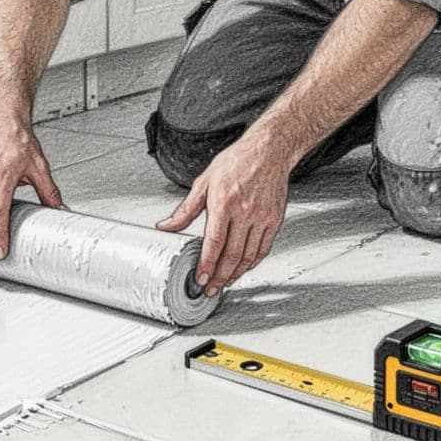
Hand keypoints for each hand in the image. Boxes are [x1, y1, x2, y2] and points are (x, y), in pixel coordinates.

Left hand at [156, 138, 287, 295]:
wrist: (268, 151)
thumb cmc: (236, 163)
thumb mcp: (204, 182)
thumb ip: (185, 210)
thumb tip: (166, 226)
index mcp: (224, 203)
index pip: (214, 243)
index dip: (207, 265)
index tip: (200, 279)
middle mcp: (245, 212)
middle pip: (232, 255)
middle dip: (220, 277)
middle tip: (211, 289)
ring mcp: (262, 217)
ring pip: (249, 256)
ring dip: (236, 274)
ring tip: (225, 283)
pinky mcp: (274, 220)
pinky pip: (263, 248)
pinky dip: (253, 262)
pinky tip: (243, 267)